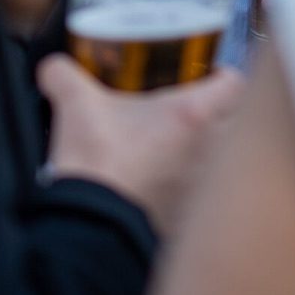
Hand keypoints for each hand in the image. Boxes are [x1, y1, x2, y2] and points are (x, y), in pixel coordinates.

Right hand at [38, 55, 243, 233]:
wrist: (91, 226)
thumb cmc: (96, 166)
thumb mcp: (74, 105)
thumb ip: (63, 75)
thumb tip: (54, 68)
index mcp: (192, 116)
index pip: (235, 84)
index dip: (225, 74)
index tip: (211, 73)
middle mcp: (209, 150)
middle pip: (240, 122)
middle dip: (225, 112)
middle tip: (200, 105)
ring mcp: (201, 185)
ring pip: (224, 159)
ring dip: (212, 149)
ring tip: (184, 142)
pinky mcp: (188, 213)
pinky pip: (203, 193)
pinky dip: (192, 185)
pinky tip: (166, 179)